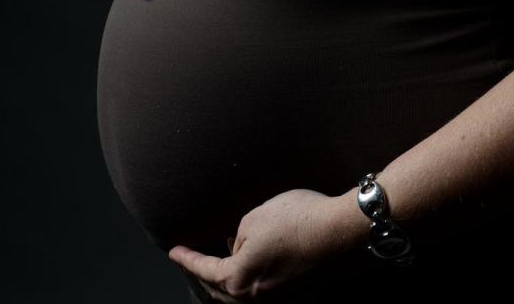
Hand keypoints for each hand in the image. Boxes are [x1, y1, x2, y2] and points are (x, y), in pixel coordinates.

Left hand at [168, 189, 357, 302]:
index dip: (187, 258)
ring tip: (221, 267)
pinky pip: (264, 293)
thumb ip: (238, 237)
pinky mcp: (298, 293)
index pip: (205, 270)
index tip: (174, 251)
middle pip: (222, 291)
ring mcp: (279, 299)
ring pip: (243, 296)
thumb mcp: (254, 218)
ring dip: (228, 283)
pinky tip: (252, 267)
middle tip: (194, 261)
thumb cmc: (296, 220)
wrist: (340, 231)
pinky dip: (251, 283)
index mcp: (239, 279)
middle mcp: (257, 297)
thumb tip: (238, 248)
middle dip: (204, 276)